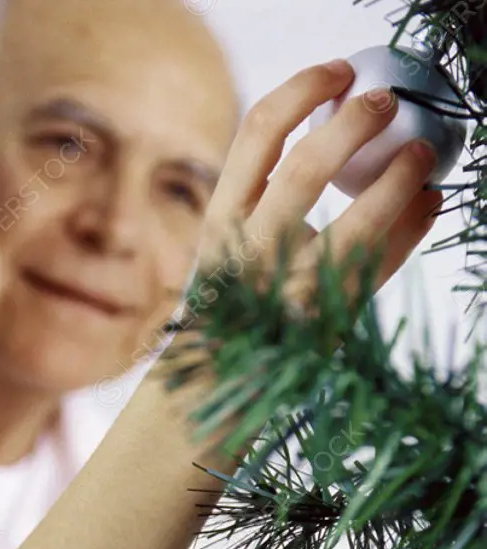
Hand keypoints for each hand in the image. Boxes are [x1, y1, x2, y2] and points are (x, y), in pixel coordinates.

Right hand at [199, 60, 442, 312]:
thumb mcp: (230, 242)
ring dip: (400, 178)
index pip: (259, 133)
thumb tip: (333, 128)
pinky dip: (411, 228)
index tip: (339, 73)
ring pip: (358, 223)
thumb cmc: (235, 299)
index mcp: (221, 220)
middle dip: (357, 123)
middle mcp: (252, 253)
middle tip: (386, 103)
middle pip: (308, 166)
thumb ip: (261, 194)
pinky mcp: (327, 318)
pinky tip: (425, 204)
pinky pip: (381, 266)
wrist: (224, 377)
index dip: (304, 89)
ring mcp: (292, 289)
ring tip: (422, 153)